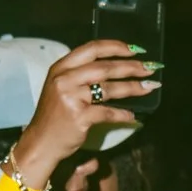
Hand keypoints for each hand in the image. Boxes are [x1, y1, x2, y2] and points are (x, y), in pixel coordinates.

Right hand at [14, 40, 159, 183]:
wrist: (41, 143)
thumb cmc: (54, 115)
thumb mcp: (61, 87)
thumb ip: (81, 74)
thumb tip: (116, 66)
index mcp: (61, 68)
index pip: (92, 49)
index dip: (116, 47)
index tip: (135, 50)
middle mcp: (65, 79)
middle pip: (105, 68)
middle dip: (131, 67)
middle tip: (150, 67)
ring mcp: (71, 98)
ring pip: (109, 89)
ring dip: (133, 88)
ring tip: (149, 87)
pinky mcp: (79, 117)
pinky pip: (107, 112)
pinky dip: (122, 114)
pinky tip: (132, 116)